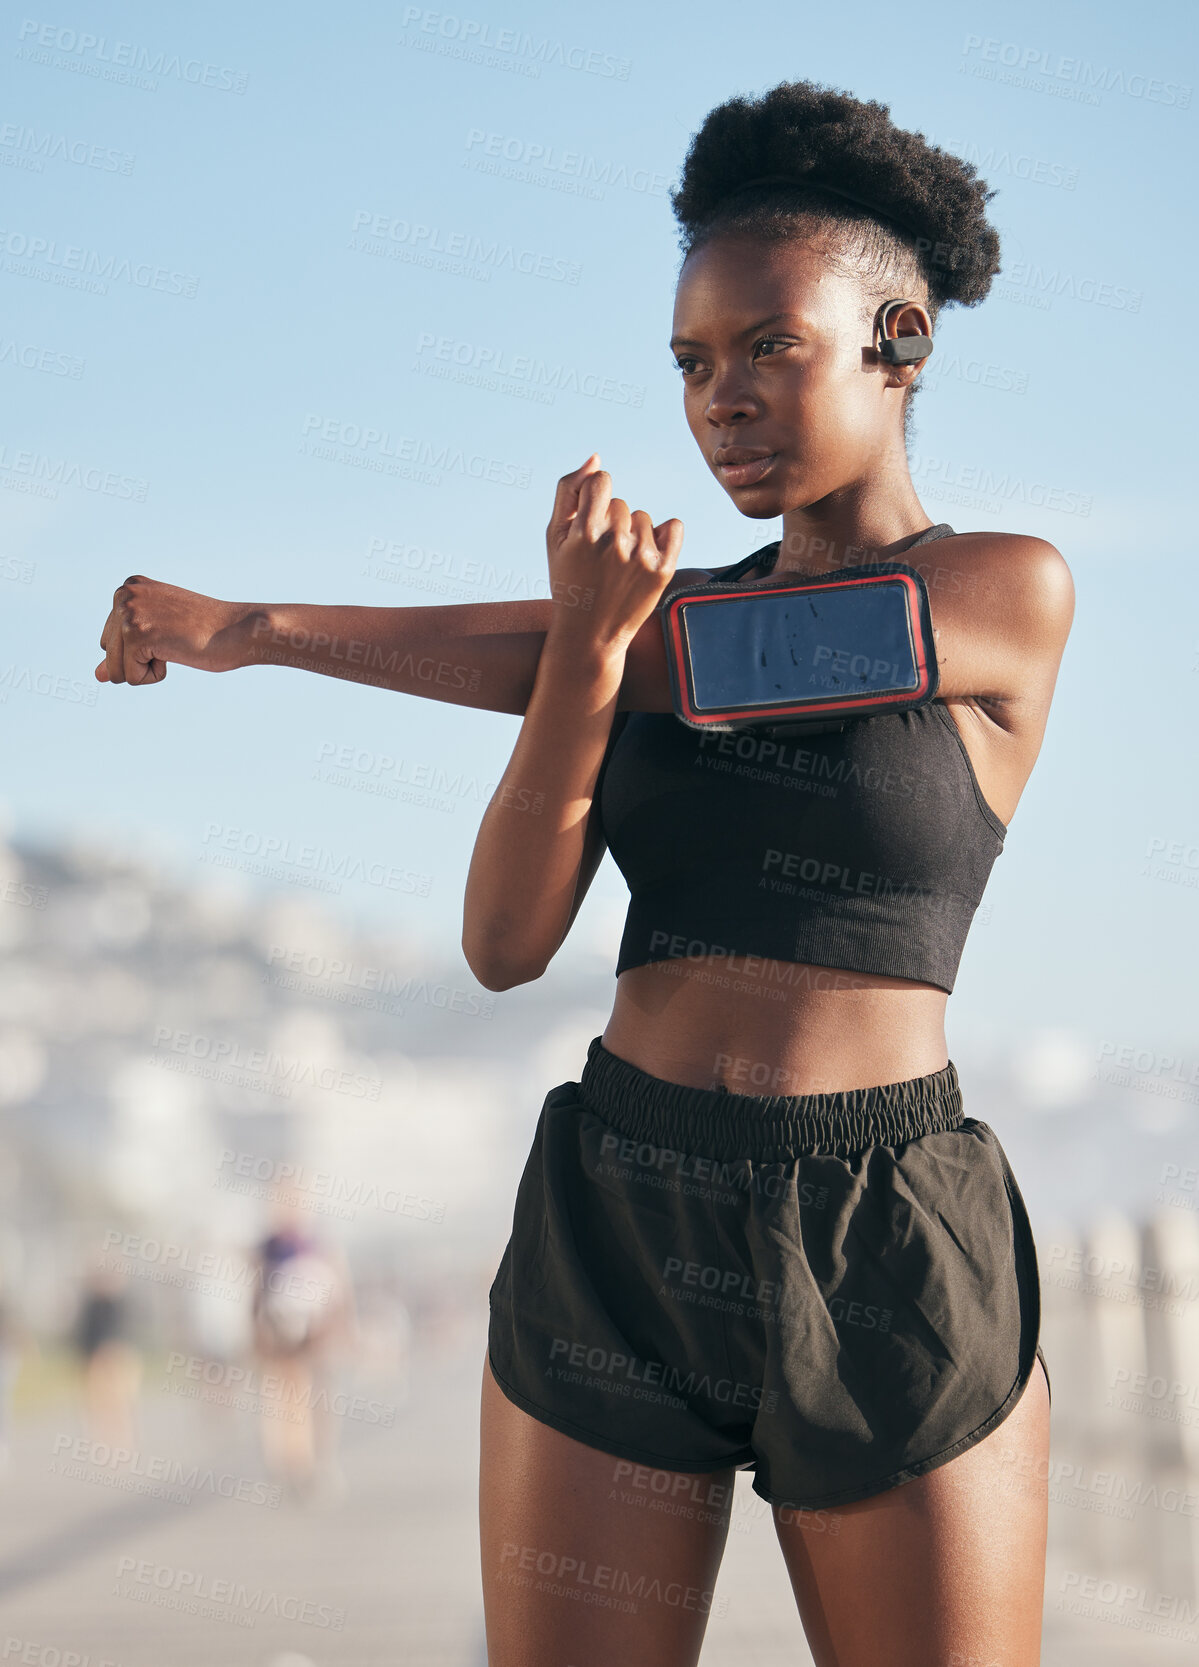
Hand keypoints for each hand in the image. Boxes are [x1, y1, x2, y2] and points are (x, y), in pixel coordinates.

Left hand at [95, 575, 252, 684]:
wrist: (240, 630)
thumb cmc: (207, 633)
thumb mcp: (158, 636)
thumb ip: (124, 652)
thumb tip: (97, 676)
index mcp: (128, 587)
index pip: (111, 640)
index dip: (143, 648)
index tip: (172, 630)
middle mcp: (123, 594)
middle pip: (108, 654)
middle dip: (140, 659)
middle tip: (175, 639)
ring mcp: (128, 613)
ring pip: (116, 670)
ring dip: (147, 669)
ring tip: (176, 645)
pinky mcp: (137, 635)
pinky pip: (131, 678)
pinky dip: (155, 675)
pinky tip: (176, 652)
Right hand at [545, 454, 683, 653]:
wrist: (590, 634)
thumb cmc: (569, 581)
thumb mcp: (554, 538)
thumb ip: (568, 492)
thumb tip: (596, 459)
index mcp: (584, 533)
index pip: (602, 482)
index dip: (596, 497)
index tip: (591, 519)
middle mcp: (614, 543)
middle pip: (621, 504)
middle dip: (611, 523)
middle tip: (600, 556)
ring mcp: (640, 557)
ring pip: (643, 518)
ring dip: (633, 533)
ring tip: (619, 563)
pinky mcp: (662, 571)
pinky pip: (674, 527)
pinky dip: (665, 534)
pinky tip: (649, 551)